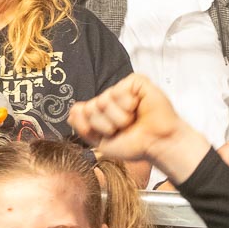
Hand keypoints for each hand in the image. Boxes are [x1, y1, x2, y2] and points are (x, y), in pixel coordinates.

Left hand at [68, 74, 207, 182]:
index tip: (110, 135)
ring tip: (132, 119)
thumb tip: (71, 112)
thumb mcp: (101, 143)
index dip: (93, 127)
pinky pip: (119, 90)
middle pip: (90, 107)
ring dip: (119, 116)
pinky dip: (127, 104)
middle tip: (123, 128)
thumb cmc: (135, 145)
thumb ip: (83, 128)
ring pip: (103, 100)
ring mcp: (122, 90)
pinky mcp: (135, 82)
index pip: (79, 112)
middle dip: (106, 124)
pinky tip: (138, 107)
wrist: (157, 144)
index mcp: (100, 113)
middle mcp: (109, 100)